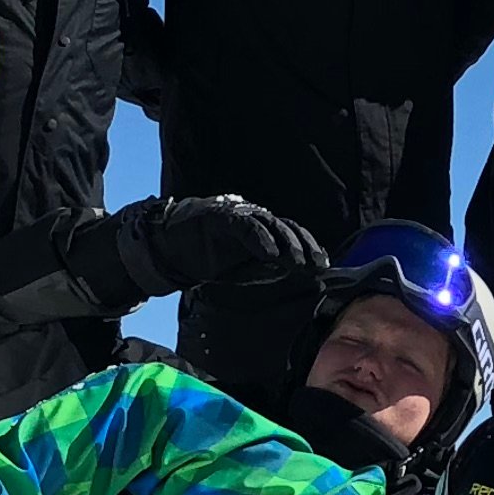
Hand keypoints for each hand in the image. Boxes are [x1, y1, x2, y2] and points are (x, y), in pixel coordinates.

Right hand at [143, 197, 329, 293]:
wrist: (169, 247)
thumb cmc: (208, 258)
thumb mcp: (243, 268)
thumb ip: (267, 269)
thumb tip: (297, 280)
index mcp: (262, 230)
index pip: (293, 234)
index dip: (310, 247)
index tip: (324, 265)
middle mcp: (253, 218)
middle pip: (286, 227)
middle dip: (304, 246)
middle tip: (318, 264)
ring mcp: (236, 215)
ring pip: (269, 224)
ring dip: (287, 243)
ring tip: (299, 262)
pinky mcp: (218, 216)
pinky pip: (243, 226)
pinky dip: (259, 240)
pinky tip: (271, 255)